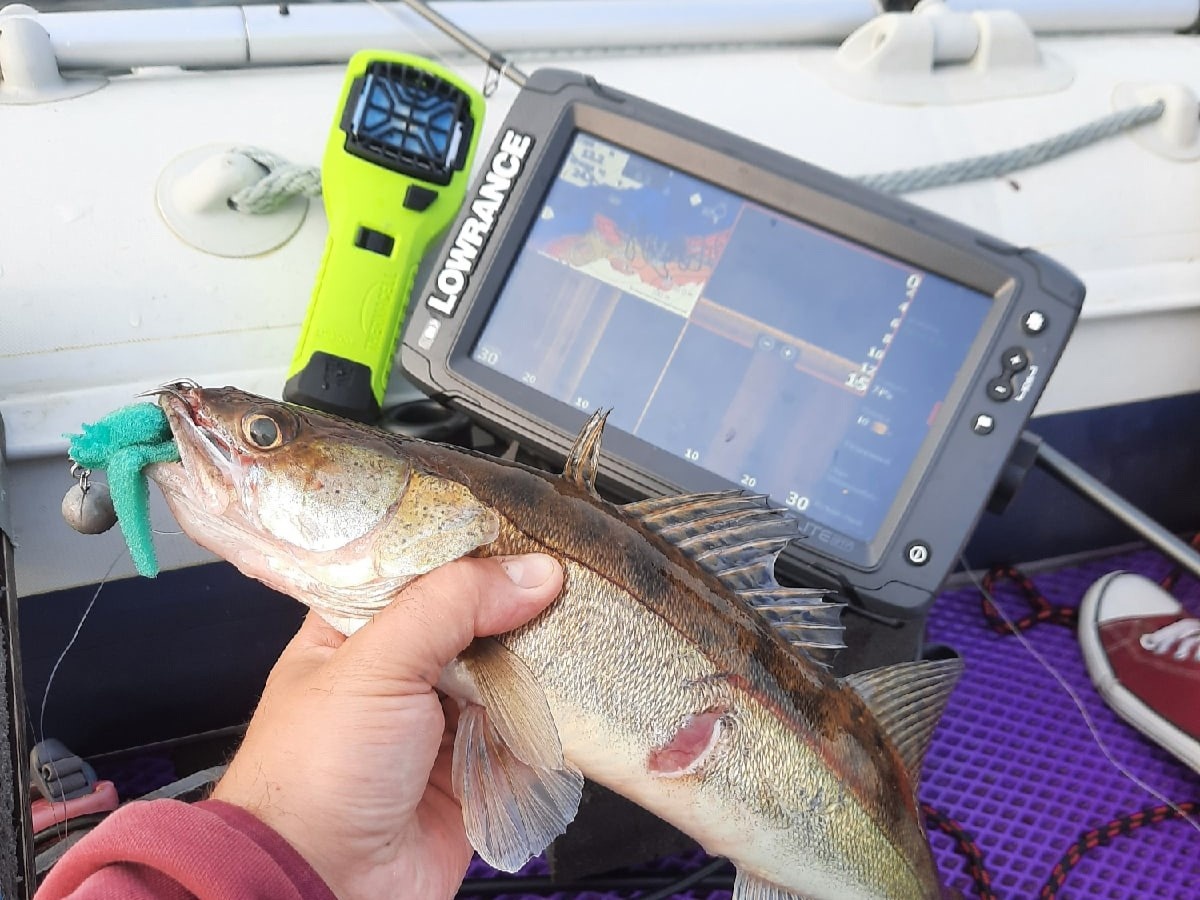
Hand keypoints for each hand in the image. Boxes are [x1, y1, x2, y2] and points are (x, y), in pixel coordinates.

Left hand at [210, 553, 563, 899]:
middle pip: (474, 621)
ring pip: (506, 676)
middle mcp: (399, 672)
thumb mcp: (377, 662)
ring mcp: (439, 723)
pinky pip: (523, 734)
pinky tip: (578, 692)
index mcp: (356, 630)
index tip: (532, 525)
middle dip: (520, 605)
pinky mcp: (474, 772)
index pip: (422, 570)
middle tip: (576, 575)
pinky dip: (548, 719)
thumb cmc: (319, 770)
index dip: (473, 548)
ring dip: (541, 662)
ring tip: (589, 628)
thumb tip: (535, 570)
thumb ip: (453, 605)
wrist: (322, 889)